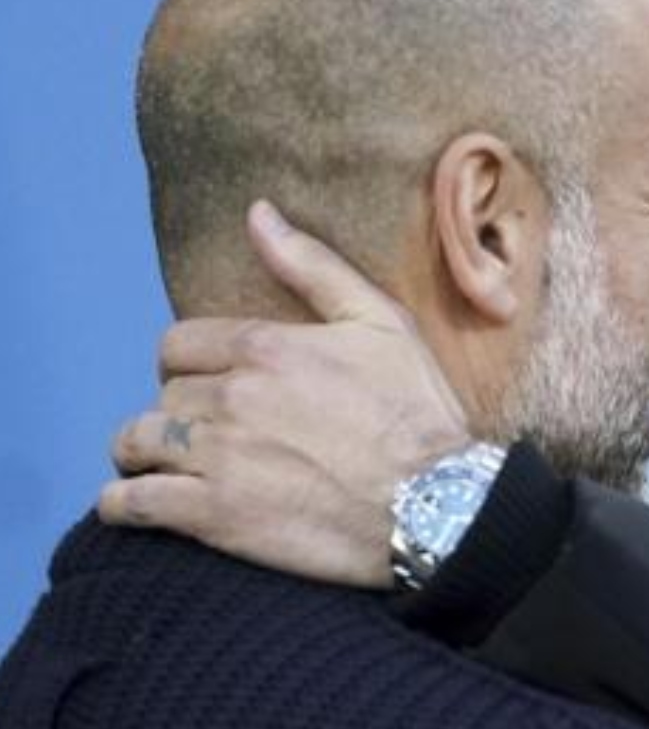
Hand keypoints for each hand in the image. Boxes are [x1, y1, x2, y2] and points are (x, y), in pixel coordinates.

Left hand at [99, 201, 471, 587]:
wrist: (443, 505)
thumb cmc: (420, 415)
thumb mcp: (382, 324)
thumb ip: (314, 267)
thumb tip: (259, 213)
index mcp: (266, 347)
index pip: (178, 345)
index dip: (193, 367)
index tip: (215, 388)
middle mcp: (232, 396)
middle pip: (164, 397)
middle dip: (181, 414)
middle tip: (211, 436)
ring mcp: (219, 456)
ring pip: (136, 444)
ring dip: (146, 455)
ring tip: (171, 470)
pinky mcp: (214, 516)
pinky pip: (132, 503)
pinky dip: (126, 504)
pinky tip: (141, 504)